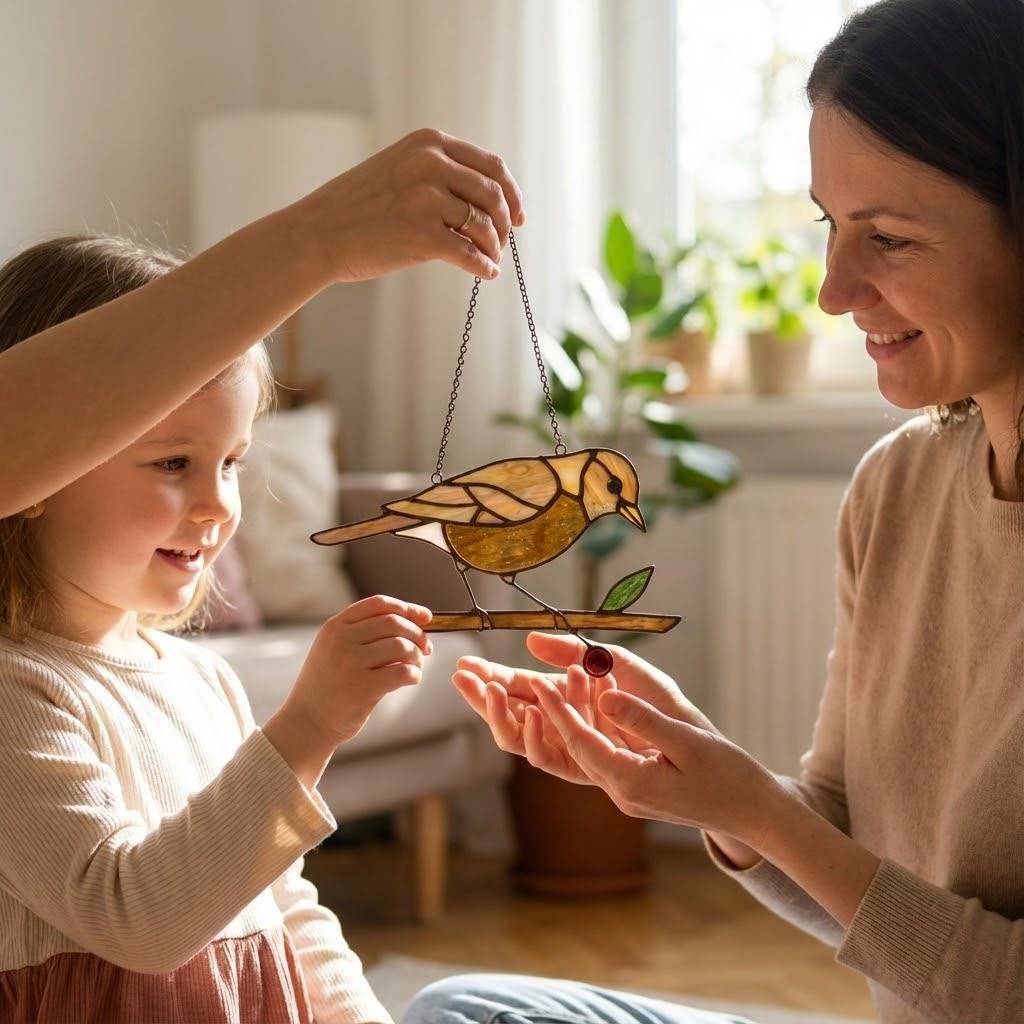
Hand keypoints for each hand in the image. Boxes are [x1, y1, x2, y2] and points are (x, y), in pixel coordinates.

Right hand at [282, 595, 432, 747]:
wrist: (306, 721)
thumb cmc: (328, 685)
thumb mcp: (333, 649)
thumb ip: (362, 633)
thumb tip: (412, 623)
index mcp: (335, 627)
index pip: (378, 604)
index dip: (407, 608)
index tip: (425, 617)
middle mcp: (341, 640)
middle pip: (394, 623)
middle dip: (417, 633)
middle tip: (426, 648)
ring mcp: (351, 663)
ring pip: (401, 646)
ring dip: (417, 656)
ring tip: (416, 667)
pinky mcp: (362, 688)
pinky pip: (402, 672)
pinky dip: (414, 674)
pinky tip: (412, 680)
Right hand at [298, 128, 525, 283]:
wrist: (317, 234)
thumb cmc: (357, 209)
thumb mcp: (399, 170)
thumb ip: (439, 174)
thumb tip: (489, 201)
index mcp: (428, 143)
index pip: (491, 166)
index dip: (513, 194)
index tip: (519, 217)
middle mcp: (431, 164)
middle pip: (495, 195)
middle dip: (506, 224)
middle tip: (502, 244)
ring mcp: (427, 199)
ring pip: (485, 226)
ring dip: (494, 248)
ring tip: (489, 261)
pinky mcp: (424, 235)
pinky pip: (471, 254)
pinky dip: (484, 267)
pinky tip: (485, 274)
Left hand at [529, 675, 780, 845]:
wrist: (753, 813)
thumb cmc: (728, 776)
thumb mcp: (687, 741)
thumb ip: (645, 720)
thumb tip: (607, 698)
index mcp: (630, 783)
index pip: (582, 742)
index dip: (558, 711)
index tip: (538, 682)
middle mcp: (622, 791)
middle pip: (578, 746)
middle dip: (558, 712)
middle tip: (539, 676)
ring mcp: (629, 791)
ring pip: (591, 749)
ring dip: (578, 715)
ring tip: (566, 678)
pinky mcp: (638, 785)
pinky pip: (608, 752)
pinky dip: (600, 725)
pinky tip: (600, 697)